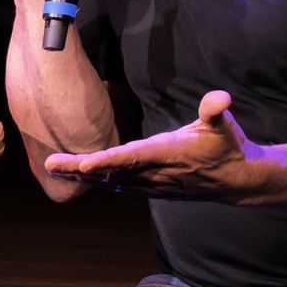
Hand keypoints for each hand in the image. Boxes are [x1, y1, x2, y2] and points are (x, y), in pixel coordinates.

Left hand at [44, 90, 258, 199]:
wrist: (236, 180)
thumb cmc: (227, 145)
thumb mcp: (223, 124)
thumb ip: (216, 110)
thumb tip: (221, 98)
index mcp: (167, 154)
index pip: (131, 158)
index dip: (105, 162)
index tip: (81, 164)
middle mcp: (155, 172)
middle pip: (111, 171)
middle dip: (79, 169)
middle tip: (49, 164)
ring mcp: (152, 184)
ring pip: (110, 181)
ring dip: (81, 176)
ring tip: (52, 169)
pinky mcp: (151, 188)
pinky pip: (119, 186)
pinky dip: (97, 182)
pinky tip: (77, 178)